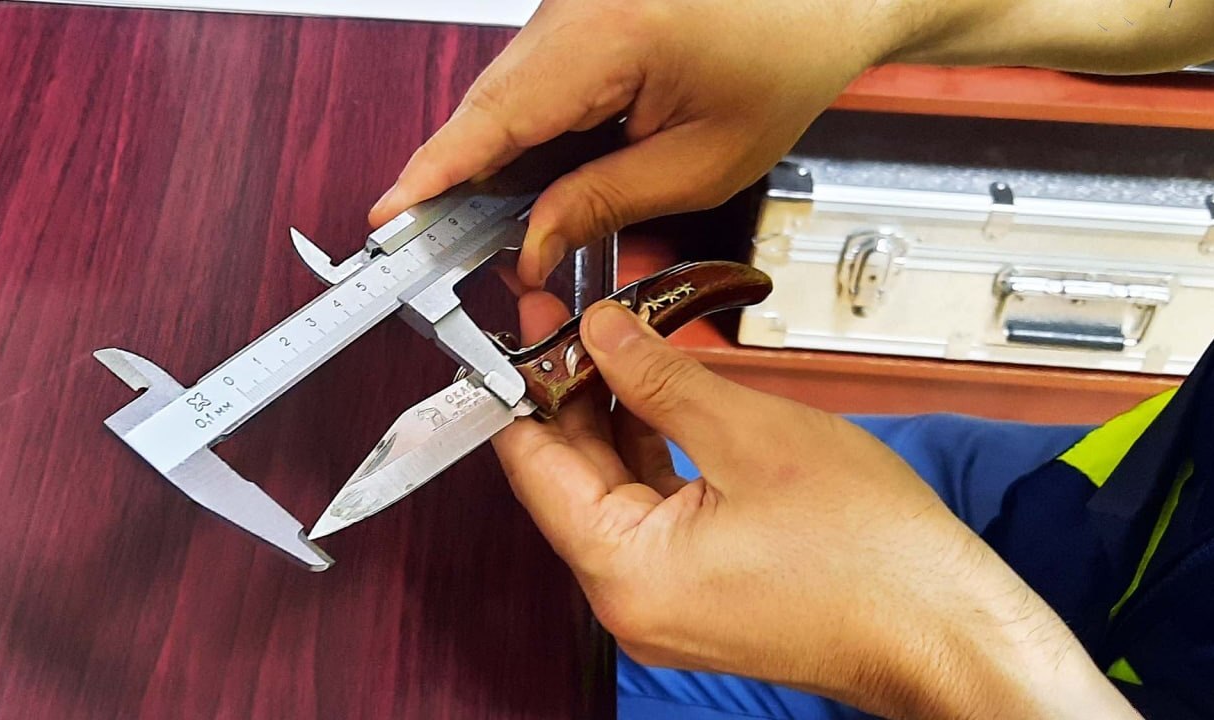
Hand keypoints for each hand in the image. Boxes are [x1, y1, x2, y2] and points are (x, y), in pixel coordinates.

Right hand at [369, 0, 901, 286]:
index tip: (390, 216)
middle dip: (461, 185)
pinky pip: (531, 80)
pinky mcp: (578, 16)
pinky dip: (525, 135)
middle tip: (437, 252)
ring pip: (504, 95)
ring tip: (500, 227)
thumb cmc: (785, 60)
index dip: (436, 173)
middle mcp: (578, 6)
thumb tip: (533, 243)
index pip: (497, 115)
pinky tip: (533, 181)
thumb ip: (603, 203)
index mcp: (612, 34)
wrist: (823, 1)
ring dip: (496, 164)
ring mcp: (573, 6)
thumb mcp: (700, 162)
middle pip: (488, 106)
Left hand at [492, 295, 1139, 719]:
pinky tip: (656, 401)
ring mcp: (664, 601)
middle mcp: (631, 599)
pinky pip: (652, 514)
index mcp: (627, 571)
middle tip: (574, 318)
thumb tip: (601, 334)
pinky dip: (650, 456)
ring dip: (612, 419)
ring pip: (613, 493)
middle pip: (570, 479)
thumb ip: (660, 380)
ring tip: (615, 345)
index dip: (526, 385)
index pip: (535, 469)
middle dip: (571, 392)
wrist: (945, 628)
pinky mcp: (697, 593)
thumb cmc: (873, 554)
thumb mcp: (753, 435)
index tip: (528, 327)